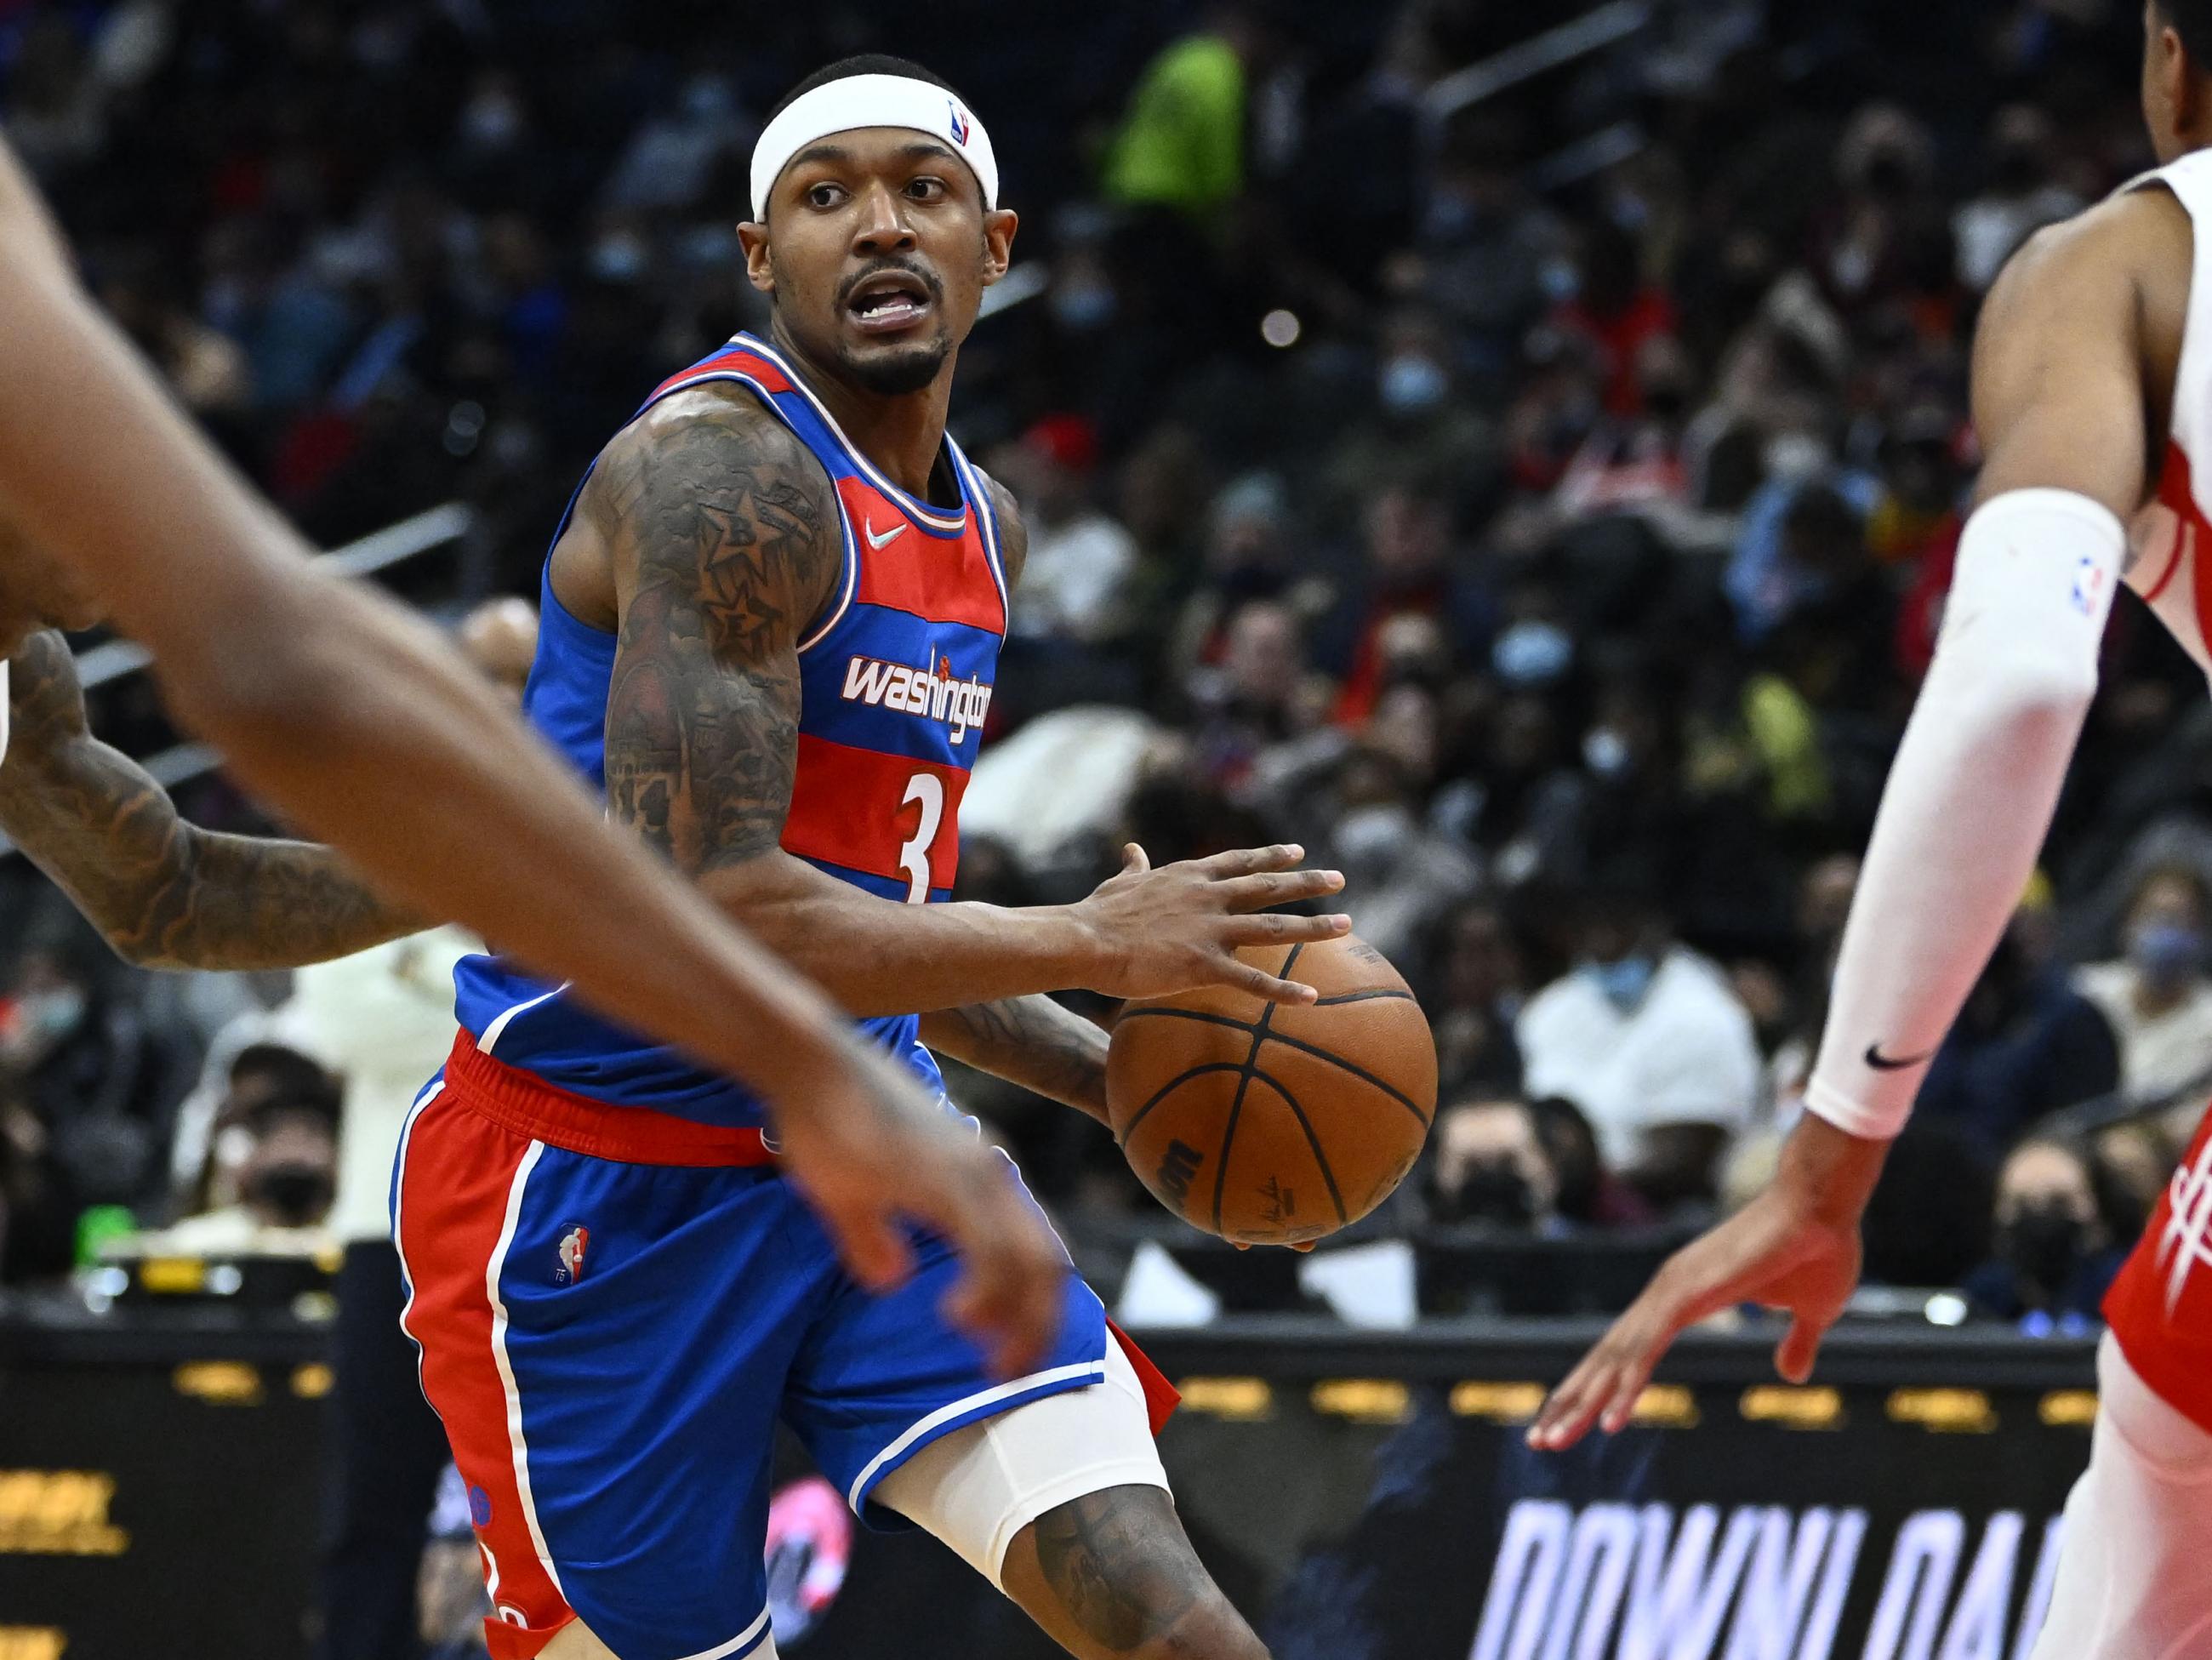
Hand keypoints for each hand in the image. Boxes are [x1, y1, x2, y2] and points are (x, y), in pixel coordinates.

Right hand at [770, 1033, 1065, 1379]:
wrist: (808, 1065)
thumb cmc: (825, 1122)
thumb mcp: (850, 1195)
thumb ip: (873, 1239)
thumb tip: (890, 1279)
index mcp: (975, 1177)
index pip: (1034, 1252)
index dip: (1033, 1309)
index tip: (1010, 1354)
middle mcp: (987, 1174)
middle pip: (1045, 1265)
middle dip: (1037, 1328)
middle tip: (1012, 1374)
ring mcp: (969, 1173)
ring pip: (1027, 1261)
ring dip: (1021, 1320)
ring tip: (996, 1363)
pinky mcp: (943, 1177)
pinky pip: (988, 1246)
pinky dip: (987, 1291)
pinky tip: (959, 1318)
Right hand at [1073, 843, 1351, 1004]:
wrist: (1083, 938)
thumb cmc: (1097, 913)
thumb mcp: (1122, 882)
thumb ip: (1135, 867)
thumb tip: (1132, 849)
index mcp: (1189, 877)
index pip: (1240, 862)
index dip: (1271, 856)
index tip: (1298, 851)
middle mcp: (1208, 897)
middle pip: (1269, 887)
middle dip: (1308, 883)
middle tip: (1340, 881)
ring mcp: (1210, 930)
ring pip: (1274, 927)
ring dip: (1313, 927)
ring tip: (1346, 925)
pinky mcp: (1203, 964)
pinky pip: (1252, 981)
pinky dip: (1284, 992)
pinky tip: (1312, 999)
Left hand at [1526, 1116, 1886, 1449]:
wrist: (1824, 1209)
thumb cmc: (1819, 1251)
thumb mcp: (1809, 1313)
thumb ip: (1794, 1343)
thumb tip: (1792, 1376)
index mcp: (1683, 1298)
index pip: (1628, 1352)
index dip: (1600, 1388)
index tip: (1574, 1422)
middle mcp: (1666, 1295)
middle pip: (1607, 1359)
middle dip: (1571, 1401)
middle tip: (1539, 1440)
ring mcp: (1671, 1292)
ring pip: (1614, 1359)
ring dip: (1582, 1403)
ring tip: (1551, 1440)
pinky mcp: (1685, 1295)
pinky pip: (1646, 1351)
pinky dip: (1625, 1388)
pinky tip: (1607, 1424)